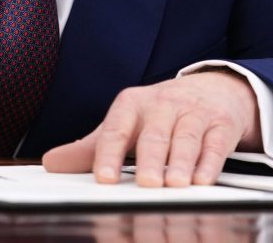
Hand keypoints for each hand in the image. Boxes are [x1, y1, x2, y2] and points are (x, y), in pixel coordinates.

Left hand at [42, 70, 260, 187]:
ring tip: (175, 184)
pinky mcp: (222, 123)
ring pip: (187, 137)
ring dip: (182, 162)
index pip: (117, 129)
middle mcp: (163, 104)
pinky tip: (203, 179)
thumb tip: (50, 163)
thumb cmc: (160, 114)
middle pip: (155, 133)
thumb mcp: (126, 124)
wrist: (213, 87)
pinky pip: (216, 143)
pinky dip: (210, 162)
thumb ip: (92, 147)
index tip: (105, 179)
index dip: (110, 153)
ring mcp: (195, 112)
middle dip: (151, 159)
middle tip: (146, 183)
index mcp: (132, 104)